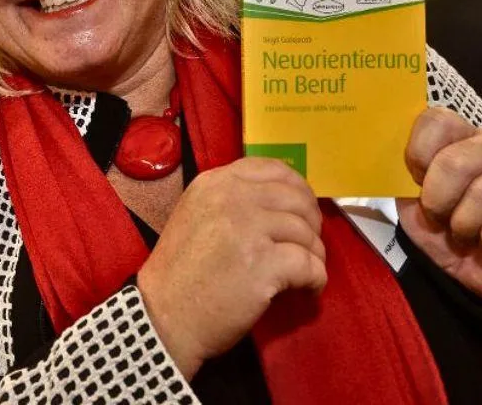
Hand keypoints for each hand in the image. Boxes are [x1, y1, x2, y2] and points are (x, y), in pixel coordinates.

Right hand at [137, 158, 325, 380]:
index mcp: (215, 182)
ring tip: (307, 272)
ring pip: (305, 231)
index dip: (297, 188)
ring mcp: (248, 228)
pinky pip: (309, 264)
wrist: (164, 313)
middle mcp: (232, 197)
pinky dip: (316, 278)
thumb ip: (230, 199)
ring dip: (314, 253)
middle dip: (312, 222)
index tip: (302, 209)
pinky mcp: (263, 263)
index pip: (272, 168)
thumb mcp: (195, 214)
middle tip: (309, 244)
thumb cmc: (179, 270)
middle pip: (295, 198)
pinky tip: (309, 288)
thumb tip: (279, 203)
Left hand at [397, 107, 481, 295]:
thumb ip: (401, 169)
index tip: (415, 178)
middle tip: (437, 214)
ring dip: (461, 224)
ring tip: (462, 231)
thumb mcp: (411, 196)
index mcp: (458, 137)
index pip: (436, 119)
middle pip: (454, 161)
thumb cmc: (439, 229)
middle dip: (436, 198)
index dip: (419, 152)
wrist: (470, 267)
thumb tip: (375, 148)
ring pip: (480, 192)